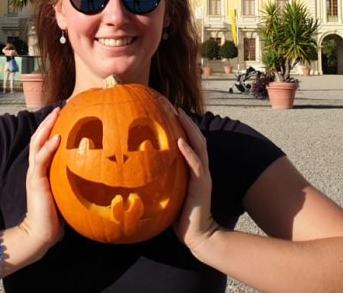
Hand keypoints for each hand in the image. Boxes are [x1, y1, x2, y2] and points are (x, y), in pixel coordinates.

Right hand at [18, 107, 62, 259]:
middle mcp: (37, 168)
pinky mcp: (36, 181)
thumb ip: (73, 180)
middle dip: (48, 122)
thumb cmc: (55, 216)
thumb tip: (96, 173)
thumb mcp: (66, 192)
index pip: (46, 143)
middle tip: (59, 108)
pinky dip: (48, 148)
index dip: (53, 129)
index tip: (64, 115)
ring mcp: (35, 174)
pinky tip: (57, 138)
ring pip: (37, 144)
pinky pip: (40, 160)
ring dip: (46, 127)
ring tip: (56, 114)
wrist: (40, 233)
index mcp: (43, 170)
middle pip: (39, 138)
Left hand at [174, 109, 219, 251]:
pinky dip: (189, 151)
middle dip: (187, 122)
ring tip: (180, 114)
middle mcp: (200, 169)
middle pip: (196, 139)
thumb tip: (140, 173)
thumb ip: (162, 181)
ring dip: (189, 129)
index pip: (190, 143)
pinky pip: (196, 164)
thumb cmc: (181, 217)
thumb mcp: (170, 194)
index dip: (183, 127)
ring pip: (199, 146)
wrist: (199, 235)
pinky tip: (181, 140)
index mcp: (193, 170)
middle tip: (175, 107)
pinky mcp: (201, 185)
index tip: (170, 113)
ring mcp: (202, 176)